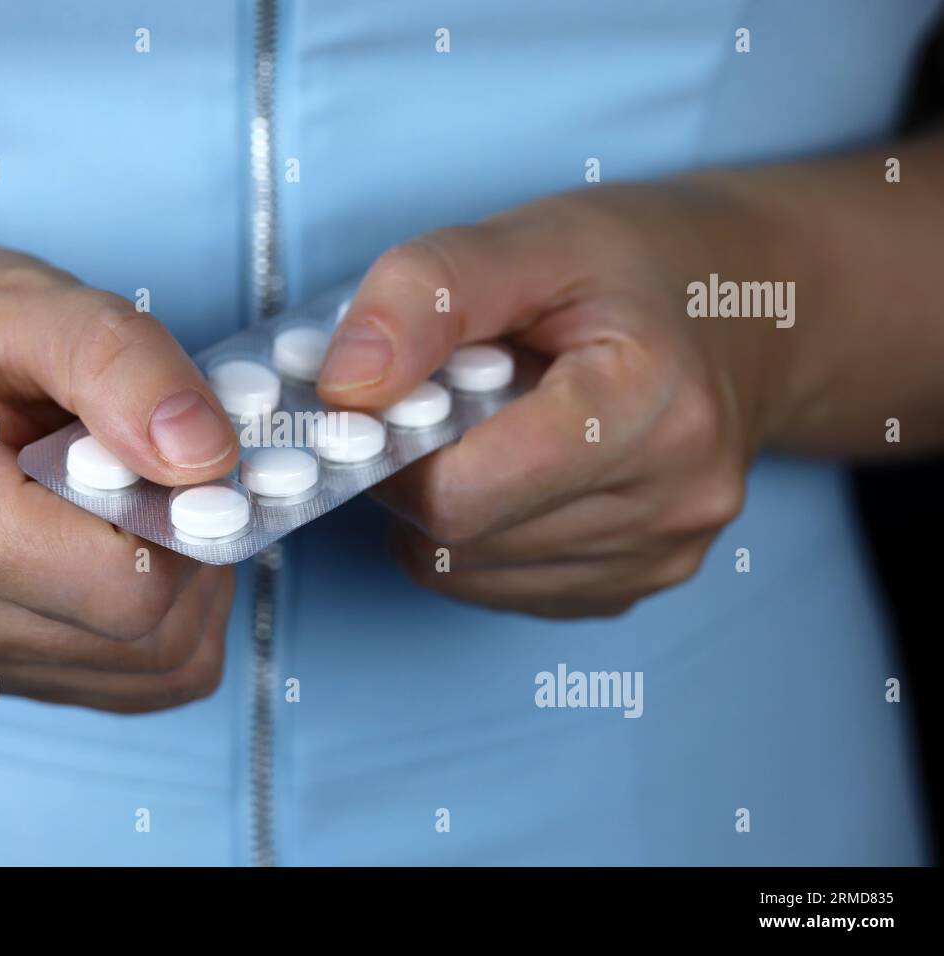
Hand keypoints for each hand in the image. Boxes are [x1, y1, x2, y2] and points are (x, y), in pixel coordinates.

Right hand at [0, 224, 239, 709]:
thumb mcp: (26, 302)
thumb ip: (123, 367)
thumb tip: (208, 461)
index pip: (123, 588)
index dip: (192, 525)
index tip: (196, 462)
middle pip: (145, 638)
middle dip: (197, 556)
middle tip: (179, 474)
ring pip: (149, 671)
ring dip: (188, 591)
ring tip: (147, 502)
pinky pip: (126, 682)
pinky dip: (162, 621)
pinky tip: (129, 546)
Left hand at [317, 183, 786, 617]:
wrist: (750, 310)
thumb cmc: (637, 267)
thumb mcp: (531, 238)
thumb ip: (427, 295)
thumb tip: (346, 385)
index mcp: (651, 406)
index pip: (463, 494)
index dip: (395, 451)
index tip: (390, 400)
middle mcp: (673, 500)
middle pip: (460, 540)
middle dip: (416, 474)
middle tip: (437, 404)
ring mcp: (663, 555)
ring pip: (471, 574)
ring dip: (443, 509)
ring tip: (486, 430)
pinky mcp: (640, 585)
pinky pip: (504, 589)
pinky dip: (478, 539)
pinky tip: (513, 472)